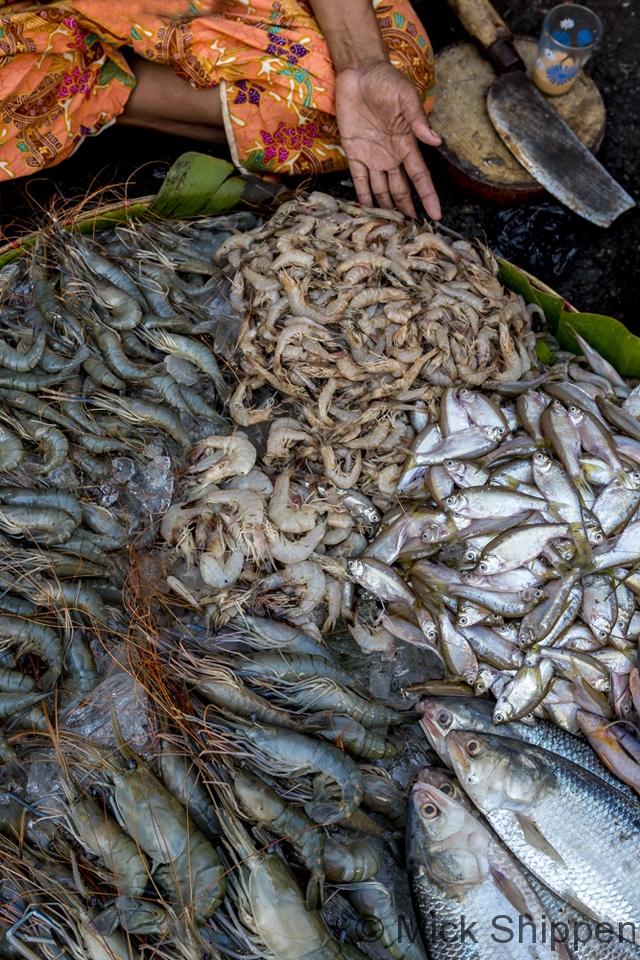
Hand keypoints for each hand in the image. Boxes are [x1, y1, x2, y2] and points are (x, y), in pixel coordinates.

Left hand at [335, 60, 441, 218]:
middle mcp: (391, 155)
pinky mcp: (354, 152)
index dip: (428, 196)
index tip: (435, 216)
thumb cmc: (386, 81)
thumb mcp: (405, 97)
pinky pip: (359, 179)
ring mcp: (372, 156)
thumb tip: (435, 141)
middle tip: (411, 233)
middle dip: (407, 210)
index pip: (419, 176)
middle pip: (400, 189)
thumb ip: (418, 120)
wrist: (358, 72)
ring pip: (381, 189)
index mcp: (406, 144)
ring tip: (390, 229)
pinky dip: (362, 196)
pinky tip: (367, 212)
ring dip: (386, 207)